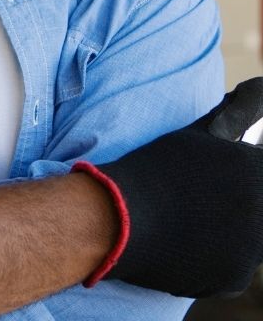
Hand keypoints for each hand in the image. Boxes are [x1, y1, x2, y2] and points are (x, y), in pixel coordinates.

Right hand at [82, 77, 262, 296]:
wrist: (120, 216)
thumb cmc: (155, 167)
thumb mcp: (195, 135)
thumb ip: (233, 115)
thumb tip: (255, 88)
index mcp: (259, 174)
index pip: (261, 168)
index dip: (245, 173)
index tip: (225, 176)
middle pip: (259, 207)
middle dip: (239, 200)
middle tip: (203, 196)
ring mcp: (253, 252)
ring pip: (251, 238)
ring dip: (230, 228)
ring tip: (190, 215)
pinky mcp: (234, 280)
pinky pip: (232, 264)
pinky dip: (214, 254)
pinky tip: (184, 238)